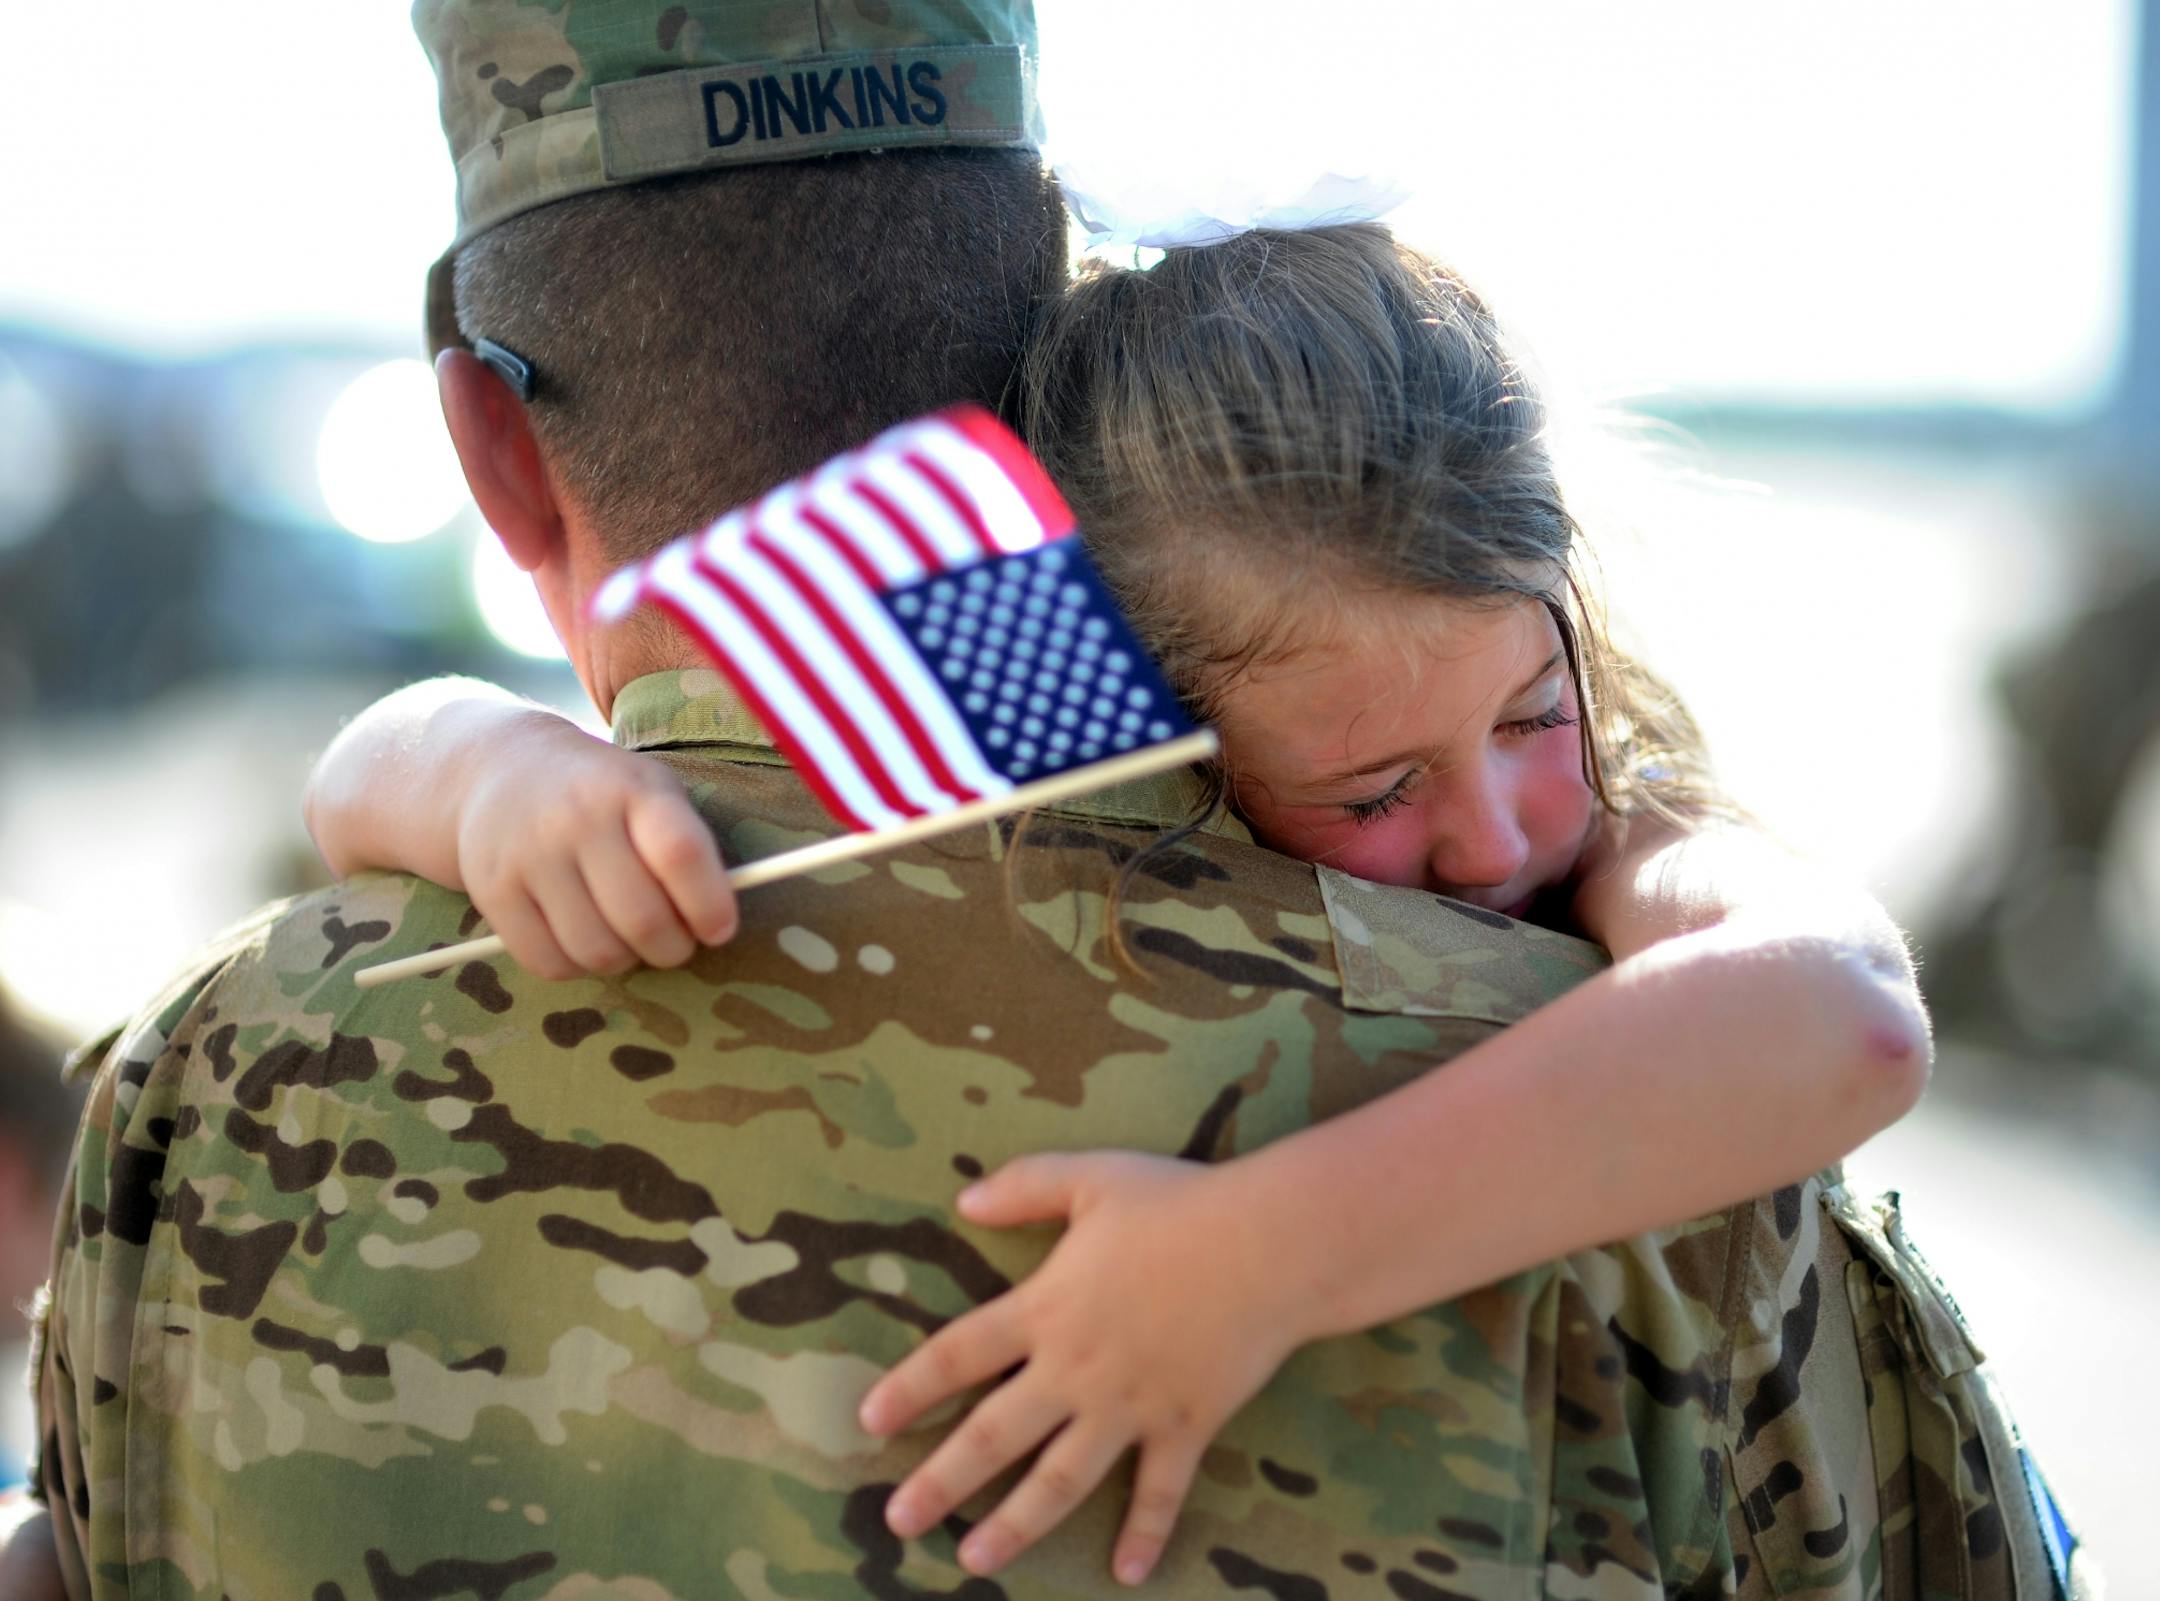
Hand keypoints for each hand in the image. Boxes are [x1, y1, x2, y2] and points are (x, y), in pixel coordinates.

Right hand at [457, 723, 737, 978]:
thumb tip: (717, 923)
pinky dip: (578, 968)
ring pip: (597, 951)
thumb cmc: (602, 791)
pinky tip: (584, 941)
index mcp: (630, 789)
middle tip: (676, 943)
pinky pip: (549, 963)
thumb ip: (688, 847)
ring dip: (627, 961)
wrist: (502, 767)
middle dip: (673, 948)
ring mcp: (529, 856)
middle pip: (642, 918)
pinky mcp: (492, 891)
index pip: (680, 854)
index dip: (709, 904)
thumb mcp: (650, 790)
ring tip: (630, 940)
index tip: (719, 929)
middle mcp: (577, 819)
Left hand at [856, 1151, 1312, 1585]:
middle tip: (899, 1522)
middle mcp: (1075, 1369)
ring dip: (1015, 1524)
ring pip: (1059, 1479)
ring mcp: (1129, 1406)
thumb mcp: (1092, 1178)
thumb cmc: (1180, 1205)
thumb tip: (963, 1201)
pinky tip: (1127, 1572)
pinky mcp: (1184, 1426)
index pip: (957, 1354)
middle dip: (941, 1482)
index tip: (869, 1422)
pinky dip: (1144, 1532)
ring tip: (975, 1559)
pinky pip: (1159, 1491)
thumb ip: (1025, 1186)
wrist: (1268, 1246)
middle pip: (992, 1435)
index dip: (910, 1388)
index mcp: (1046, 1307)